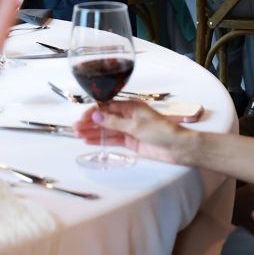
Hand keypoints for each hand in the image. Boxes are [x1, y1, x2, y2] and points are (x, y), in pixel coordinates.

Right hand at [71, 100, 198, 164]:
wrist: (178, 148)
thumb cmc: (161, 131)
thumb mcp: (136, 126)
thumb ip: (114, 122)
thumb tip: (96, 116)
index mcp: (131, 107)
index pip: (107, 107)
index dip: (93, 112)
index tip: (82, 119)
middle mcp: (128, 116)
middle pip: (105, 118)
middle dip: (90, 122)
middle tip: (75, 128)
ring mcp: (129, 129)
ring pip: (107, 129)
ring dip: (93, 131)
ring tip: (78, 135)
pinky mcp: (131, 141)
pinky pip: (113, 139)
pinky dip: (101, 140)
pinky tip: (90, 141)